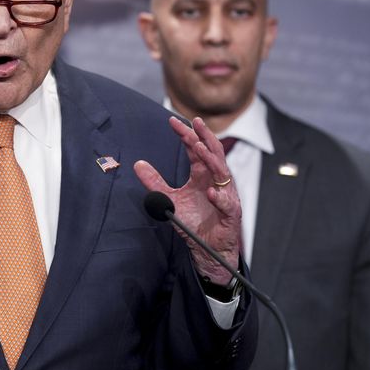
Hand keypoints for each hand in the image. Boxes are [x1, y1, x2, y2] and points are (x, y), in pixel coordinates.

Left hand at [134, 117, 241, 283]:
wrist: (207, 248)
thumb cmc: (193, 222)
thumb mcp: (169, 199)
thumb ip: (155, 182)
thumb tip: (138, 164)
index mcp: (202, 174)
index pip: (196, 149)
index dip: (186, 135)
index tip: (173, 121)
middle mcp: (215, 180)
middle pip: (212, 153)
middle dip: (204, 136)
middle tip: (195, 122)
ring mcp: (225, 195)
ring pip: (222, 172)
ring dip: (211, 159)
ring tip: (198, 147)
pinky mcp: (231, 213)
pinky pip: (227, 203)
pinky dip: (220, 197)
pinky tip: (211, 191)